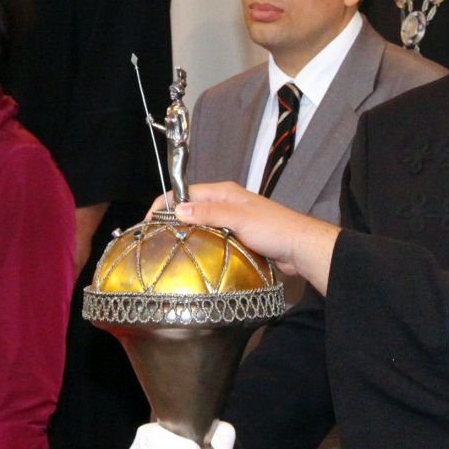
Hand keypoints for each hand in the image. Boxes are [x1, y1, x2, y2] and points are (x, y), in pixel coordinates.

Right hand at [169, 182, 341, 293]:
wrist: (299, 248)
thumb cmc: (274, 229)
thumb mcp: (238, 218)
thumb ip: (208, 213)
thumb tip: (177, 210)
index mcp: (224, 192)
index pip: (186, 192)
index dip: (165, 203)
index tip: (149, 220)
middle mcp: (226, 204)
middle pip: (191, 209)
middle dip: (172, 219)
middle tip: (154, 237)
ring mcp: (231, 222)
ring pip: (200, 225)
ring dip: (185, 233)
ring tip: (167, 248)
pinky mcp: (236, 238)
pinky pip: (211, 239)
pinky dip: (200, 244)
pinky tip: (191, 256)